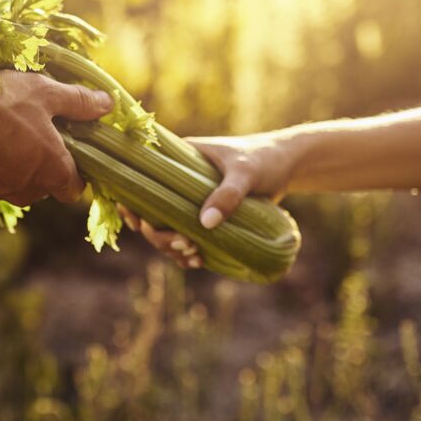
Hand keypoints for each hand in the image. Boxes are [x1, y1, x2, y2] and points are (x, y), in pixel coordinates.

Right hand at [0, 70, 113, 205]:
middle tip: (36, 123)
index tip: (70, 141)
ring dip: (20, 158)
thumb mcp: (42, 92)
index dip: (77, 166)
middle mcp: (28, 191)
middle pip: (49, 183)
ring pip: (21, 180)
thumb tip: (109, 105)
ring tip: (6, 122)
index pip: (76, 186)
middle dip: (47, 159)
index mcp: (52, 172)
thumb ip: (78, 101)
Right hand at [121, 133, 296, 266]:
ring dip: (171, 247)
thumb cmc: (264, 159)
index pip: (141, 181)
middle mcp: (177, 181)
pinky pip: (186, 236)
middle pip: (151, 213)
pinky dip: (186, 252)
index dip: (132, 204)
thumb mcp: (245, 172)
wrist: (288, 166)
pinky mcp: (205, 215)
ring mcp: (190, 200)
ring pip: (166, 229)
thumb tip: (204, 224)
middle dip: (159, 235)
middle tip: (183, 245)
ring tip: (193, 256)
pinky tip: (198, 261)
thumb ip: (227, 195)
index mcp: (177, 159)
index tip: (139, 225)